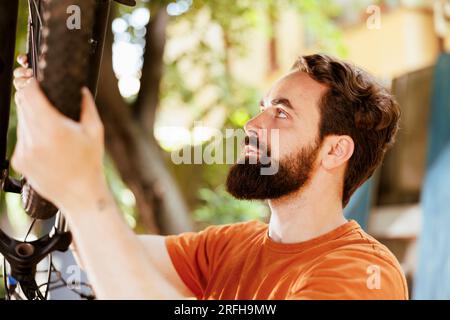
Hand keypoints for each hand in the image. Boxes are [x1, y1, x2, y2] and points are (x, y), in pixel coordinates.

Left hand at [12, 54, 107, 213]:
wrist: (80, 194)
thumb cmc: (90, 164)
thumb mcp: (95, 132)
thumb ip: (87, 106)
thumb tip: (80, 88)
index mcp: (53, 129)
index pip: (29, 95)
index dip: (29, 82)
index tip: (31, 76)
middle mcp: (34, 139)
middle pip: (22, 105)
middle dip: (29, 97)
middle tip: (39, 93)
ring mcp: (24, 151)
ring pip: (20, 122)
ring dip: (30, 116)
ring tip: (49, 124)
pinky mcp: (19, 161)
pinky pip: (21, 138)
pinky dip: (30, 134)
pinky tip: (47, 143)